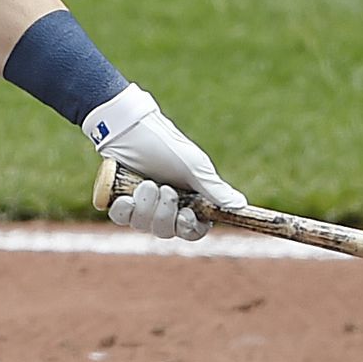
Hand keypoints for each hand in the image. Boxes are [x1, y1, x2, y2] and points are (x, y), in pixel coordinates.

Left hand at [83, 83, 244, 241]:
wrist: (132, 130)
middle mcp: (165, 207)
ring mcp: (142, 206)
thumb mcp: (195, 167)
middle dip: (164, 212)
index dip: (188, 228)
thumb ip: (216, 190)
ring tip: (146, 183)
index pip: (192, 231)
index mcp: (188, 201)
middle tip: (164, 188)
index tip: (185, 215)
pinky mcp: (120, 201)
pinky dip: (124, 209)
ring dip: (145, 205)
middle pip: (167, 231)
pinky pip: (120, 219)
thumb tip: (241, 206)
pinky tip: (126, 196)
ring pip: (143, 225)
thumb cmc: (167, 146)